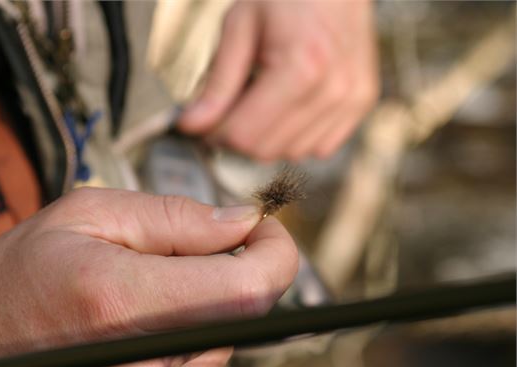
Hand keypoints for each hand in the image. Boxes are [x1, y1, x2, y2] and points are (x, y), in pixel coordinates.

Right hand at [0, 188, 297, 366]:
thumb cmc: (21, 274)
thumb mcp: (87, 215)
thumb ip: (174, 217)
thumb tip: (245, 223)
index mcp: (120, 301)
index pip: (244, 290)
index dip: (275, 257)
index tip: (264, 233)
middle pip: (234, 318)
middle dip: (224, 276)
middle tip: (174, 257)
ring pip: (215, 348)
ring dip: (196, 314)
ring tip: (136, 299)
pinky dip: (178, 348)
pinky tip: (129, 335)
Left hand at [178, 0, 378, 160]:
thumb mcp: (239, 27)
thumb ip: (217, 83)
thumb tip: (191, 125)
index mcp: (301, 67)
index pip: (244, 135)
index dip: (214, 133)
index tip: (203, 120)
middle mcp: (333, 89)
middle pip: (266, 150)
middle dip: (238, 136)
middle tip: (228, 108)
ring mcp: (352, 98)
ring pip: (292, 153)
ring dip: (268, 136)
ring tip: (262, 98)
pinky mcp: (362, 102)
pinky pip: (320, 147)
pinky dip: (297, 135)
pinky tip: (288, 105)